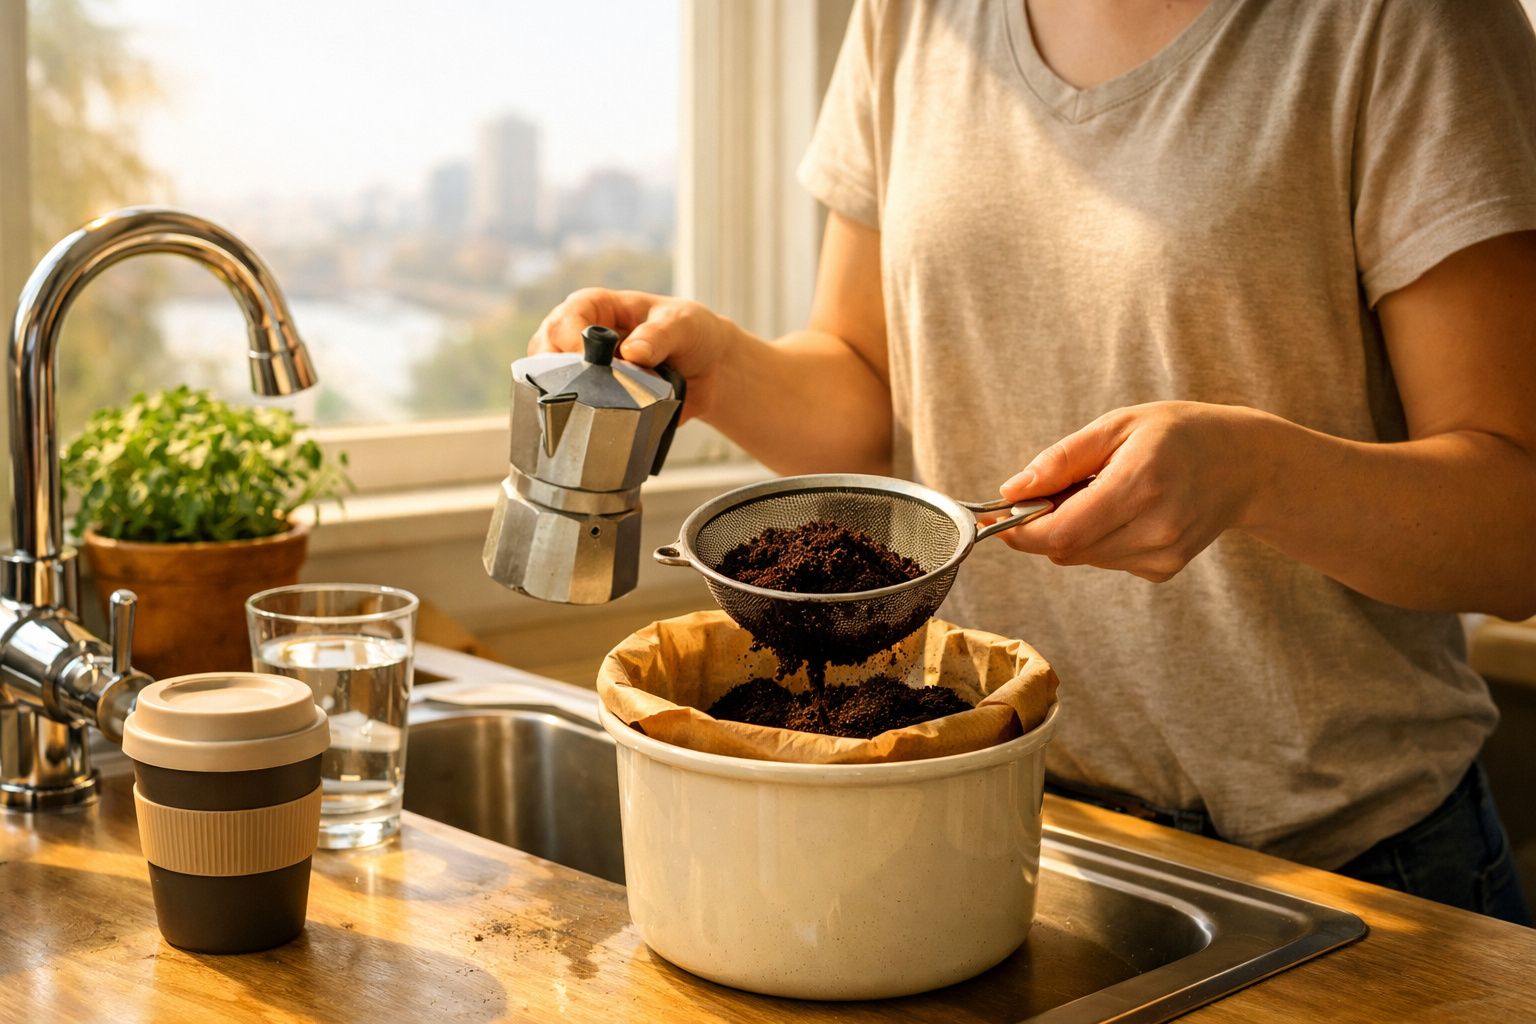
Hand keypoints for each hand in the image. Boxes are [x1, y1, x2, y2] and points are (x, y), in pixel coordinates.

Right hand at [529, 288, 732, 420]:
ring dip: (565, 400)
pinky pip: (570, 412)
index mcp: (597, 307)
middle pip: (545, 352)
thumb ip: (660, 335)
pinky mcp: (592, 400)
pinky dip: (575, 420)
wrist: (710, 369)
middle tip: (582, 392)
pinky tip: (589, 427)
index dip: (571, 338)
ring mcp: (583, 372)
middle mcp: (580, 338)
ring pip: (549, 384)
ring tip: (590, 411)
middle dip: (556, 373)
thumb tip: (632, 352)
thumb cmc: (691, 332)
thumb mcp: (682, 325)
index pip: (567, 317)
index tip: (587, 362)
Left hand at [997, 402, 1269, 581]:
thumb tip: (1009, 491)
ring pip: (1082, 558)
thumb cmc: (1179, 434)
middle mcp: (1154, 528)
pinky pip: (1106, 561)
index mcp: (1139, 484)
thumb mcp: (1117, 425)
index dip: (1019, 530)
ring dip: (1073, 531)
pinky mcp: (1164, 570)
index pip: (1060, 532)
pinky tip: (1127, 512)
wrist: (1246, 464)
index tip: (996, 516)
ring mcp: (1163, 554)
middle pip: (1065, 549)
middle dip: (1042, 526)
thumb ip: (1061, 460)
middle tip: (1055, 490)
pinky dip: (1099, 540)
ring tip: (1102, 492)